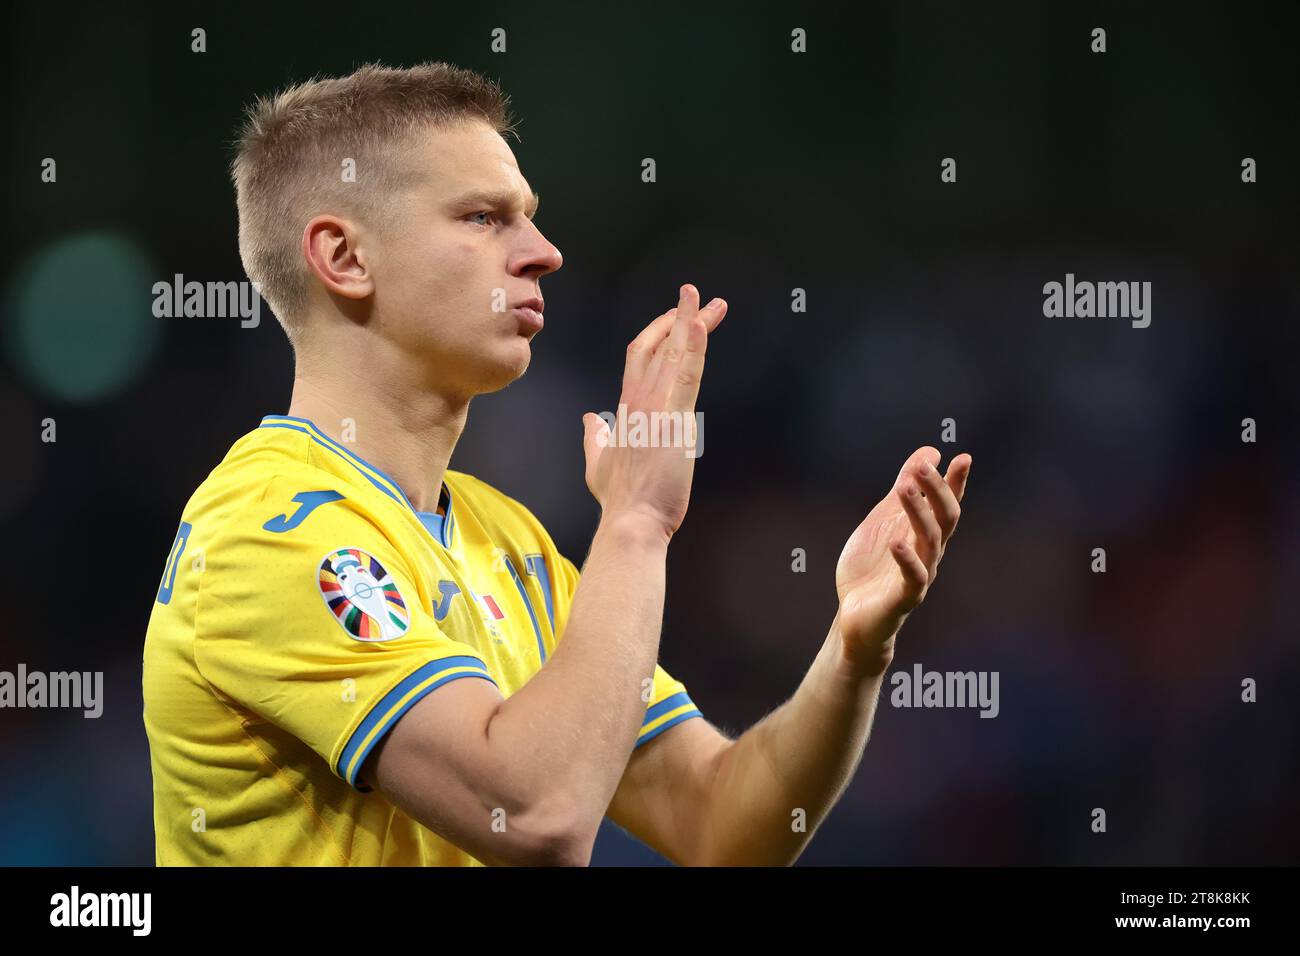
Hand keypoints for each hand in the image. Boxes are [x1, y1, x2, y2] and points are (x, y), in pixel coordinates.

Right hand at [581, 284, 727, 540]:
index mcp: (627, 408)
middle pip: (658, 346)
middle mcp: (640, 401)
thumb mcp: (598, 462)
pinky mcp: (675, 420)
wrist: (630, 520)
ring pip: (674, 353)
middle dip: (679, 317)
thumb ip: (593, 437)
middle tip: (697, 294)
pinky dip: (694, 347)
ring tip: (710, 300)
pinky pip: (686, 375)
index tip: (674, 317)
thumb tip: (590, 419)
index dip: (657, 332)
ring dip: (692, 321)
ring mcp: (657, 408)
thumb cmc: (619, 499)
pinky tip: (700, 323)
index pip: (640, 357)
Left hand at [834, 446, 971, 675]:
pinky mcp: (905, 598)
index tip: (963, 458)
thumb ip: (905, 490)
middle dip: (936, 491)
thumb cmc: (872, 568)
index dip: (955, 483)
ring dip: (919, 513)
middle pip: (944, 519)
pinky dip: (906, 559)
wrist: (855, 616)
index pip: (946, 505)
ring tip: (904, 487)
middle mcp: (929, 553)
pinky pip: (914, 578)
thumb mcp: (884, 519)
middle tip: (923, 465)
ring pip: (929, 541)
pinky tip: (898, 541)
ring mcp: (920, 576)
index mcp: (924, 534)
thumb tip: (928, 452)